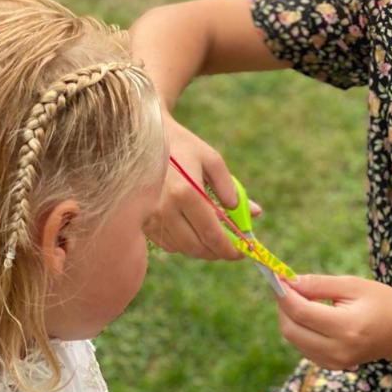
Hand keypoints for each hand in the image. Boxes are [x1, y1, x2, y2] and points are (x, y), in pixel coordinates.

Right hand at [145, 114, 256, 259]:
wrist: (144, 139)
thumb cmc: (182, 147)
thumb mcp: (212, 159)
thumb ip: (230, 187)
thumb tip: (250, 213)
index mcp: (186, 192)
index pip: (211, 234)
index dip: (229, 249)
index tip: (242, 252)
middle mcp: (165, 208)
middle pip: (196, 247)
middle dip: (216, 252)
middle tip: (230, 249)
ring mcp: (150, 217)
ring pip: (181, 248)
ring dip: (201, 249)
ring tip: (214, 238)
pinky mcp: (142, 220)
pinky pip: (166, 243)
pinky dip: (183, 243)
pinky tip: (193, 230)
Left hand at [277, 274, 391, 369]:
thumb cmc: (381, 301)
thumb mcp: (352, 285)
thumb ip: (318, 284)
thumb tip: (288, 281)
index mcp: (346, 327)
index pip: (301, 312)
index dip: (284, 294)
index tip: (275, 275)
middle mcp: (337, 350)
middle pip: (291, 329)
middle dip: (282, 305)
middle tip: (285, 284)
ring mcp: (334, 362)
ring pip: (293, 339)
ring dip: (288, 316)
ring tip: (300, 296)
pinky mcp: (331, 366)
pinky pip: (302, 346)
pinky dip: (298, 328)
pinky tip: (310, 313)